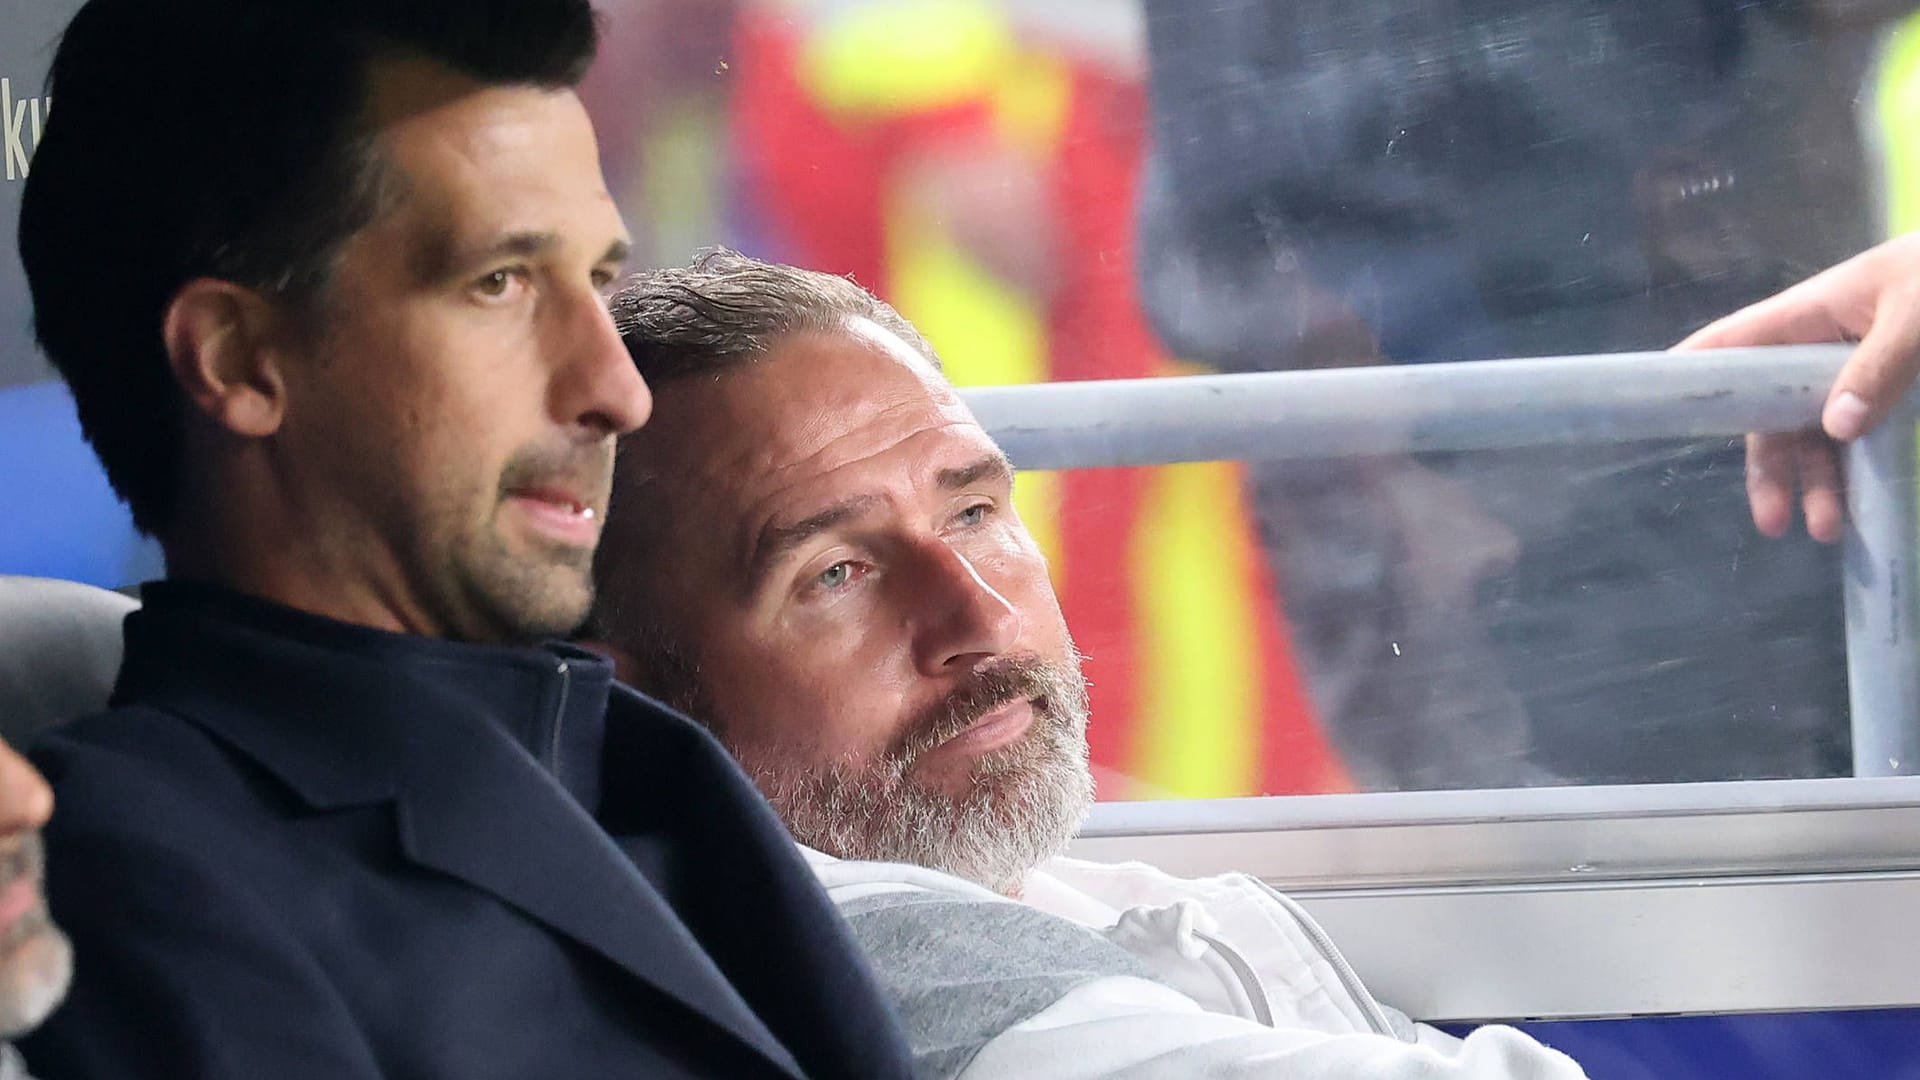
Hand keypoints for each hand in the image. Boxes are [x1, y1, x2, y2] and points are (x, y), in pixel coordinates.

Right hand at [1675, 233, 1919, 542]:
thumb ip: (1880, 368)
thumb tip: (1835, 426)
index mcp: (1811, 314)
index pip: (1732, 344)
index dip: (1689, 373)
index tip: (1653, 408)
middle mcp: (1822, 346)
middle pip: (1773, 412)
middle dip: (1771, 467)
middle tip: (1774, 521)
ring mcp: (1856, 369)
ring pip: (1819, 434)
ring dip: (1820, 483)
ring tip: (1827, 531)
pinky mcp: (1889, 388)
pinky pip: (1861, 435)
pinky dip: (1857, 474)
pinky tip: (1860, 508)